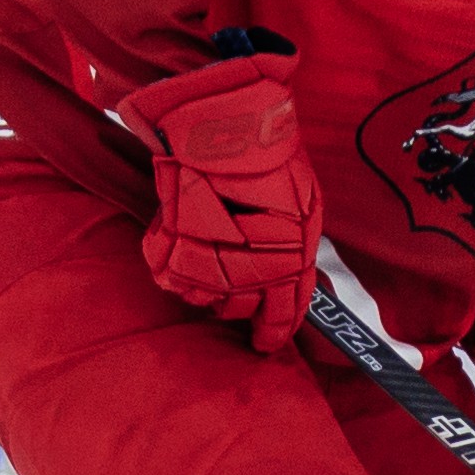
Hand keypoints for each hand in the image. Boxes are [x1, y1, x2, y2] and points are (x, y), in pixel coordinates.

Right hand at [117, 54, 321, 352]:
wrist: (226, 130)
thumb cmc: (270, 160)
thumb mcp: (305, 206)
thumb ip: (298, 248)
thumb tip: (296, 278)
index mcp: (292, 266)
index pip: (283, 315)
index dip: (272, 332)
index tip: (263, 343)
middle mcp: (254, 275)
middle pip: (237, 309)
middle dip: (236, 296)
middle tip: (231, 266)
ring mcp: (212, 267)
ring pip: (202, 297)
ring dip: (203, 278)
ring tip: (205, 240)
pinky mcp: (173, 252)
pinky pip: (169, 276)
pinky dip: (171, 259)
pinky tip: (179, 232)